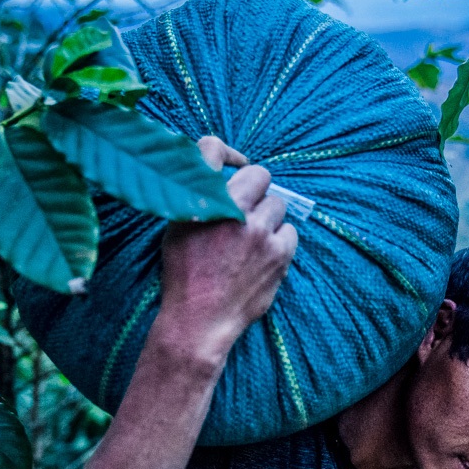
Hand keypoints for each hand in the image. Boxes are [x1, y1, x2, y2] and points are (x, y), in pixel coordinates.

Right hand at [152, 136, 297, 360]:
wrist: (200, 320)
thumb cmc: (184, 275)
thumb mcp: (177, 228)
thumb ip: (199, 197)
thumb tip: (220, 176)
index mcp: (203, 200)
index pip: (213, 149)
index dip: (227, 153)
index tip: (235, 165)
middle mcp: (233, 211)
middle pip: (260, 175)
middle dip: (255, 187)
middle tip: (247, 207)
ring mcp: (260, 233)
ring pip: (278, 205)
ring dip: (268, 217)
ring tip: (253, 238)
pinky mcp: (280, 254)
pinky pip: (291, 232)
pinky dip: (280, 240)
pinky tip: (264, 254)